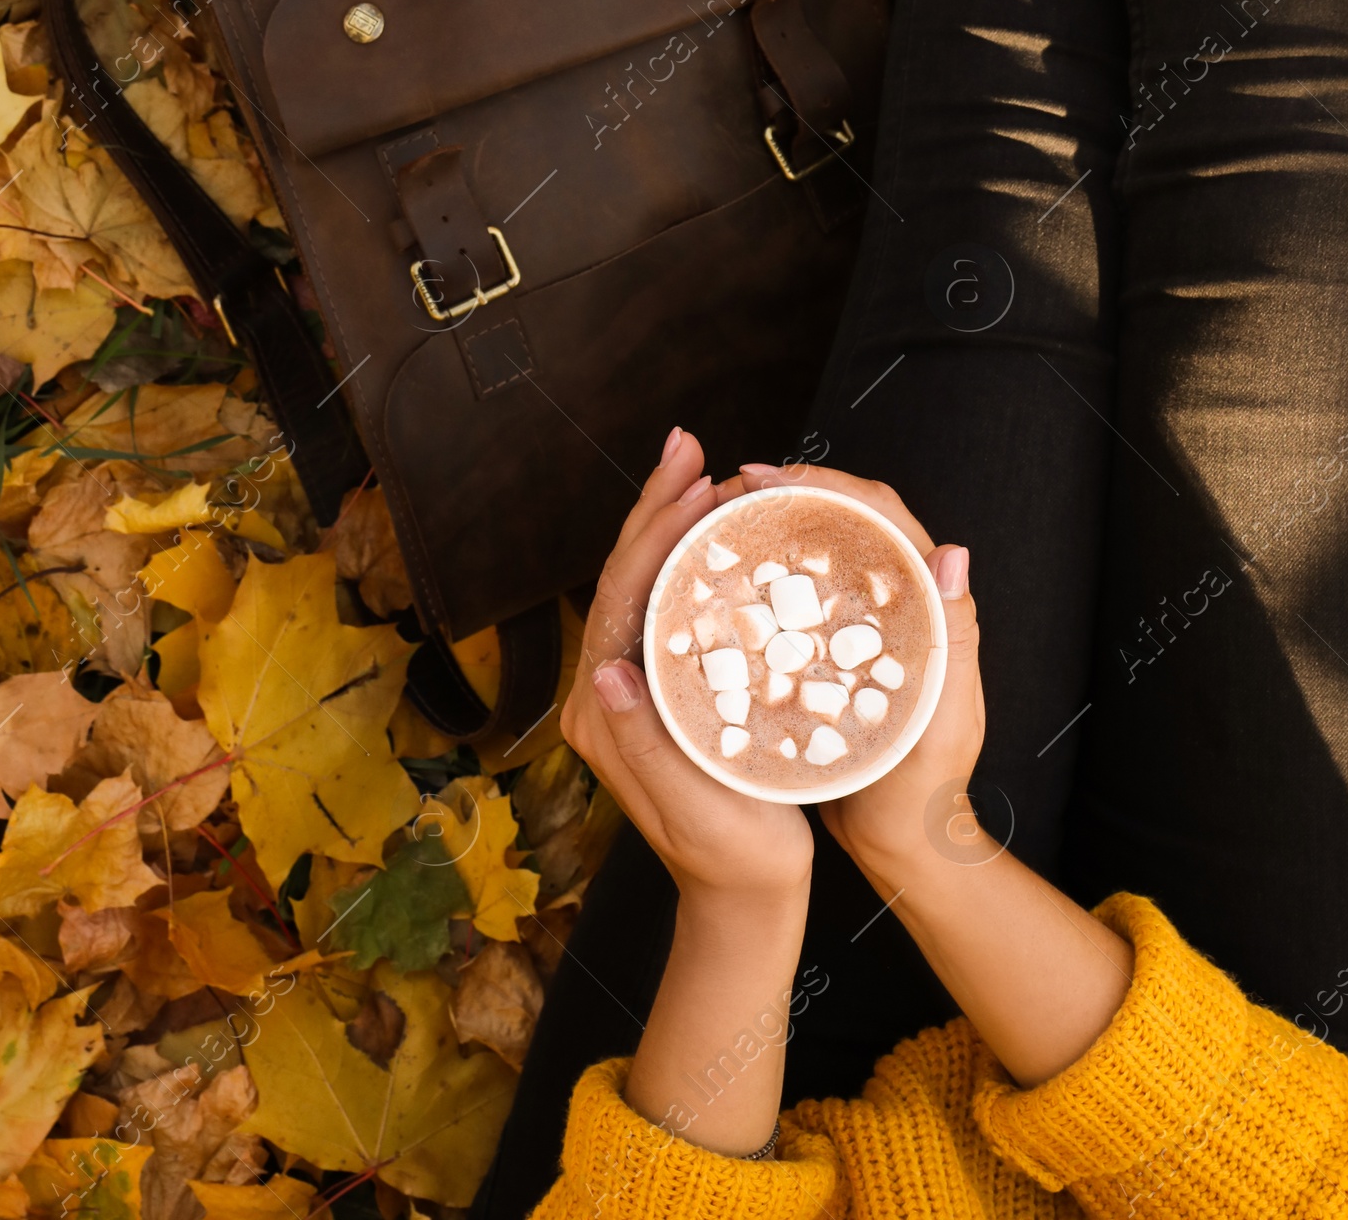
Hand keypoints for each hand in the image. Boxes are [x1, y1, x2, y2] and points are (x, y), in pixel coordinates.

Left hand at [561, 431, 814, 906]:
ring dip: (672, 522)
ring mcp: (632, 687)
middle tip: (691, 446)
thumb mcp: (693, 807)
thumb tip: (604, 671)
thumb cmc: (731, 858)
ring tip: (706, 470)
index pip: (618, 596)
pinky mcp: (662, 688)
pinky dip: (690, 557)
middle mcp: (606, 690)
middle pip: (625, 575)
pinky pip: (669, 603)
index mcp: (602, 712)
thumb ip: (643, 742)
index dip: (654, 532)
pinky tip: (721, 530)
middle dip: (656, 506)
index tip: (694, 483)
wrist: (744, 901)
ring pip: (646, 581)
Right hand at [734, 461, 981, 884]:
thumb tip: (954, 550)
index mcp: (927, 605)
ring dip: (773, 528)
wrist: (905, 844)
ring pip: (817, 556)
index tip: (772, 478)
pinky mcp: (831, 654)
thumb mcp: (944, 721)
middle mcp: (894, 605)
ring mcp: (858, 629)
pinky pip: (796, 601)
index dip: (830, 485)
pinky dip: (764, 581)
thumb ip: (954, 640)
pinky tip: (721, 583)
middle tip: (730, 488)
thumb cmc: (929, 788)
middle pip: (844, 521)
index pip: (882, 516)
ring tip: (717, 519)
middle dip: (792, 492)